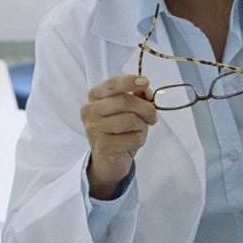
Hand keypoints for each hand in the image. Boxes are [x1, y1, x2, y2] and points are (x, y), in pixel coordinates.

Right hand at [81, 74, 156, 197]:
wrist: (109, 160)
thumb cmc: (120, 131)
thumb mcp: (129, 110)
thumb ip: (137, 96)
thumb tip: (145, 90)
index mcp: (95, 96)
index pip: (112, 84)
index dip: (130, 81)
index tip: (145, 82)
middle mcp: (90, 110)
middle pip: (125, 101)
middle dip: (146, 108)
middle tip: (152, 117)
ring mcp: (93, 128)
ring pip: (131, 120)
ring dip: (142, 126)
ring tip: (138, 131)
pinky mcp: (101, 145)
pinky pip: (132, 138)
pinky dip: (139, 140)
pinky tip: (132, 143)